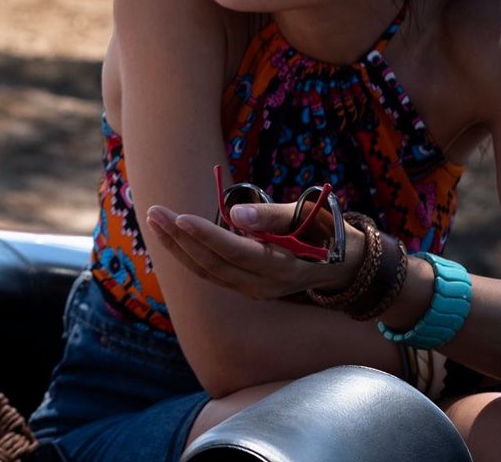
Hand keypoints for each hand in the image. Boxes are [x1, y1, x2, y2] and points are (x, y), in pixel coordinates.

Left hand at [145, 201, 364, 300]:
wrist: (345, 265)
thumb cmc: (328, 232)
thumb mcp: (309, 217)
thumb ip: (272, 216)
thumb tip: (235, 213)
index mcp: (284, 267)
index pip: (237, 253)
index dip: (207, 236)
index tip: (180, 217)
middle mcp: (265, 285)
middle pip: (214, 265)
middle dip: (181, 239)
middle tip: (155, 211)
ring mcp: (255, 289)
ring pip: (208, 272)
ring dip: (178, 248)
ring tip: (155, 220)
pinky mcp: (247, 287)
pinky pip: (213, 273)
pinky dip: (189, 255)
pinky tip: (172, 235)